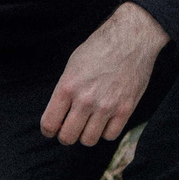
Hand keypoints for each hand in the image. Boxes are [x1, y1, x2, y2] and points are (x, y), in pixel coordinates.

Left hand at [41, 2, 167, 147]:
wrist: (131, 39)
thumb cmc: (99, 48)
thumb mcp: (72, 65)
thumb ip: (64, 90)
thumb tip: (59, 113)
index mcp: (67, 87)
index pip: (49, 124)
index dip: (48, 130)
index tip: (52, 129)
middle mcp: (85, 100)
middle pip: (68, 137)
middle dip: (65, 135)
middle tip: (70, 128)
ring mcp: (106, 106)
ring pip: (89, 140)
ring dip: (86, 135)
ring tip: (88, 124)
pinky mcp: (125, 109)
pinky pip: (110, 135)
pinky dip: (105, 131)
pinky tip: (105, 121)